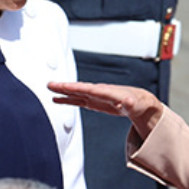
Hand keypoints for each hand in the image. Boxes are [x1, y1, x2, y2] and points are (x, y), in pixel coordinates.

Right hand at [48, 81, 163, 137]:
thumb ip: (128, 103)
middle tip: (50, 84)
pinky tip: (57, 99)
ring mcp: (94, 96)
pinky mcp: (93, 102)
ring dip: (62, 91)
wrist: (139, 102)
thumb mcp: (134, 104)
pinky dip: (67, 99)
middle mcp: (98, 92)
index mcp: (106, 92)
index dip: (76, 88)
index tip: (64, 86)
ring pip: (75, 93)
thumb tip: (127, 101)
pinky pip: (77, 99)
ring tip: (49, 89)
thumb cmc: (137, 102)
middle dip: (64, 87)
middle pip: (78, 88)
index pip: (88, 89)